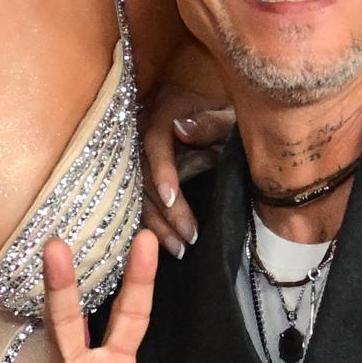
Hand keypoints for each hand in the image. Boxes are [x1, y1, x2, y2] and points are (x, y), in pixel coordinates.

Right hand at [140, 86, 231, 255]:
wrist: (209, 113)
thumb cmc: (222, 113)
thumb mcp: (224, 114)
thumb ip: (208, 122)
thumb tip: (181, 128)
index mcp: (161, 116)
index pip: (153, 144)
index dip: (160, 172)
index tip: (170, 199)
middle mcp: (141, 135)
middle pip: (144, 177)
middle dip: (165, 211)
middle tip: (188, 238)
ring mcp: (137, 156)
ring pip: (138, 194)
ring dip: (157, 224)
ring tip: (179, 249)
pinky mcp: (139, 175)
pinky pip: (138, 201)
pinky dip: (151, 223)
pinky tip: (164, 244)